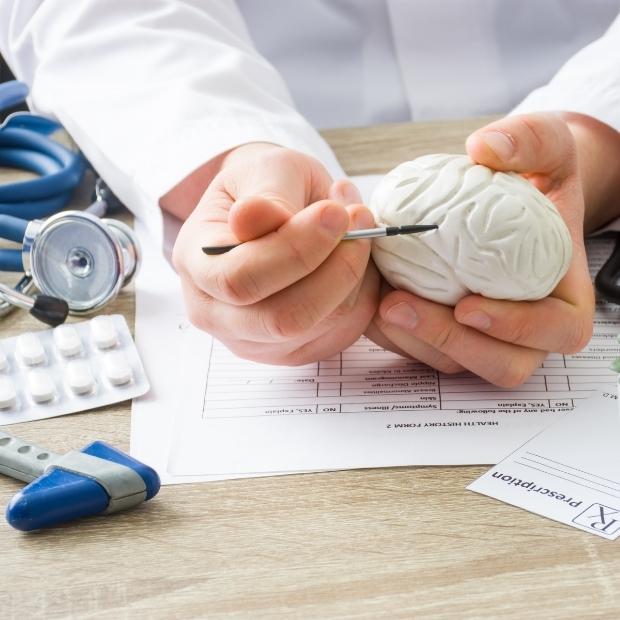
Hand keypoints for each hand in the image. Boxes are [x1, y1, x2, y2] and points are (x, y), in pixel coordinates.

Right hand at [172, 143, 379, 364]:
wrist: (268, 210)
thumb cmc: (263, 187)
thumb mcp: (262, 169)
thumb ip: (265, 194)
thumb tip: (256, 216)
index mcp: (196, 264)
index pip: (239, 280)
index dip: (295, 251)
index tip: (335, 213)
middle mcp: (215, 314)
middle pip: (281, 320)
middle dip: (335, 271)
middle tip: (360, 221)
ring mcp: (253, 340)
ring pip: (318, 328)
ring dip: (354, 277)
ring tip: (359, 229)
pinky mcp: (291, 351)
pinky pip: (340, 333)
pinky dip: (359, 295)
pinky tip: (352, 258)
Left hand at [367, 113, 595, 386]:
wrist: (507, 204)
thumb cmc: (535, 185)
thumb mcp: (546, 152)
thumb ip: (531, 141)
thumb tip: (486, 147)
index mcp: (564, 298)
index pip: (558, 331)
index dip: (518, 328)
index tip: (468, 306)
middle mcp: (528, 331)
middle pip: (502, 364)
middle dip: (450, 342)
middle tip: (399, 305)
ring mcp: (487, 340)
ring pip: (455, 364)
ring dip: (413, 340)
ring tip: (377, 303)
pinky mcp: (449, 339)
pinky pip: (422, 351)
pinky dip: (395, 334)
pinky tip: (370, 300)